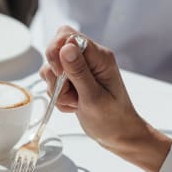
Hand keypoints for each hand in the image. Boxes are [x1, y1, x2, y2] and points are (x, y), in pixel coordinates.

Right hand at [39, 26, 170, 171]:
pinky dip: (58, 96)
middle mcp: (90, 59)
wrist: (118, 135)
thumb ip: (78, 71)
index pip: (68, 36)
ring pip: (52, 67)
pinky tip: (73, 105)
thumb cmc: (113, 119)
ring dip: (57, 88)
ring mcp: (81, 70)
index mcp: (100, 57)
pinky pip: (54, 81)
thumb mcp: (93, 97)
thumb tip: (65, 47)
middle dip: (55, 72)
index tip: (60, 74)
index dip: (57, 52)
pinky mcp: (74, 81)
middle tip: (68, 90)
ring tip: (75, 101)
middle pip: (56, 49)